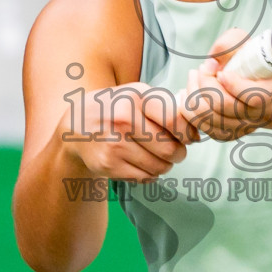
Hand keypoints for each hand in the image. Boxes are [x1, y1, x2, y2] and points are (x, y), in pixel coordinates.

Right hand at [60, 81, 192, 181]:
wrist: (74, 128)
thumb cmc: (114, 109)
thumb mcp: (135, 94)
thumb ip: (165, 107)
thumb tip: (196, 132)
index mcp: (135, 97)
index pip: (175, 121)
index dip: (188, 133)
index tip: (188, 137)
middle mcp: (124, 120)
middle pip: (171, 150)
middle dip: (178, 153)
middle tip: (174, 150)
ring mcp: (114, 145)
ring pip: (159, 167)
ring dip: (164, 165)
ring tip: (155, 156)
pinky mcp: (108, 165)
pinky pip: (144, 177)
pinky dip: (149, 174)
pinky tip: (141, 163)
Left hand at [180, 28, 271, 141]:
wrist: (251, 79)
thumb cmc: (248, 59)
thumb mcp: (243, 43)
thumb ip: (230, 45)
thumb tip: (212, 61)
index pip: (253, 96)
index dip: (232, 84)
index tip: (220, 70)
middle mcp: (262, 115)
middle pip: (225, 106)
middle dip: (205, 84)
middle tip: (202, 68)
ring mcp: (244, 128)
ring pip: (210, 119)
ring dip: (193, 95)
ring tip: (193, 77)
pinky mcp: (227, 134)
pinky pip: (203, 127)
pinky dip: (189, 110)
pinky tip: (188, 93)